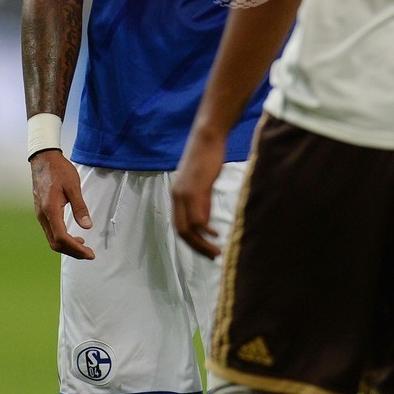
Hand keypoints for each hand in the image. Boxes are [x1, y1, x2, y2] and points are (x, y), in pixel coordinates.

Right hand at [30, 151, 94, 259]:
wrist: (43, 160)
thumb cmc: (59, 171)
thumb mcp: (73, 186)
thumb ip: (80, 207)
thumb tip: (87, 226)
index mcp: (50, 210)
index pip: (62, 238)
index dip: (76, 249)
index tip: (89, 253)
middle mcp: (43, 216)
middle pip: (55, 243)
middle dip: (73, 252)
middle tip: (89, 254)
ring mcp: (41, 215)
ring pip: (52, 239)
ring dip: (68, 246)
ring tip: (84, 247)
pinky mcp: (42, 213)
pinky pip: (51, 232)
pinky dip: (63, 239)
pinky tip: (74, 237)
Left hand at [172, 132, 226, 258]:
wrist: (207, 136)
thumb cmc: (208, 156)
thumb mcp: (202, 183)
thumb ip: (202, 201)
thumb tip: (204, 222)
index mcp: (177, 196)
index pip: (180, 226)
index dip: (192, 242)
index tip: (206, 251)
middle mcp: (177, 196)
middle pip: (182, 232)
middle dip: (197, 248)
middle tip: (212, 256)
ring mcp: (184, 193)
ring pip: (189, 228)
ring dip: (202, 243)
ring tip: (216, 251)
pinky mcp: (194, 189)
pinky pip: (197, 217)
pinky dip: (205, 230)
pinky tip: (215, 234)